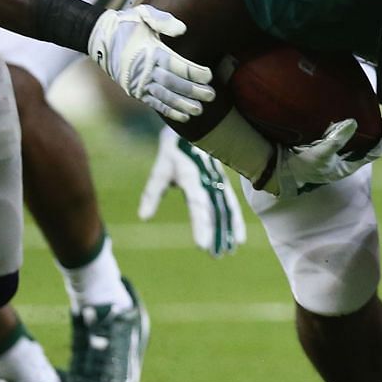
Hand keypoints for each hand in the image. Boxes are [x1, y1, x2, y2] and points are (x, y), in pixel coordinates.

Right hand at [88, 7, 215, 123]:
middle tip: (211, 95)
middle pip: (173, 84)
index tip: (209, 75)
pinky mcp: (135, 91)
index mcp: (150, 50)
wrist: (99, 38)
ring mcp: (138, 82)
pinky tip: (184, 116)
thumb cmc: (127, 24)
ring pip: (164, 97)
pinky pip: (154, 103)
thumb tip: (184, 29)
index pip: (176, 64)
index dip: (193, 72)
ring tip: (200, 110)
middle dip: (193, 91)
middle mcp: (144, 69)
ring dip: (183, 105)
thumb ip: (163, 20)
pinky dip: (169, 111)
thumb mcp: (143, 14)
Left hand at [138, 125, 246, 255]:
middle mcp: (210, 180)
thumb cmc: (174, 150)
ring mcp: (219, 181)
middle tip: (217, 256)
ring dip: (228, 231)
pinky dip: (235, 222)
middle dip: (217, 234)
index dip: (201, 225)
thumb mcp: (160, 171)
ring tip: (229, 251)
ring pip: (226, 209)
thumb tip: (144, 218)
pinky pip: (231, 205)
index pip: (198, 205)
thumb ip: (152, 194)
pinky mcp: (223, 184)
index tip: (202, 245)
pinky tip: (238, 239)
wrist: (195, 126)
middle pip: (216, 211)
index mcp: (193, 177)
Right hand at [261, 114, 381, 195]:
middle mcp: (347, 161)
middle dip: (377, 128)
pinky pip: (344, 135)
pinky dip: (348, 125)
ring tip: (366, 109)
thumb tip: (353, 122)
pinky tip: (346, 114)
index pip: (376, 151)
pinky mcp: (329, 147)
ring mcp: (338, 154)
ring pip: (358, 140)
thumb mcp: (321, 154)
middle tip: (379, 110)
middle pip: (370, 144)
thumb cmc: (303, 166)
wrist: (283, 168)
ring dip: (364, 126)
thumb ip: (337, 140)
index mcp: (350, 166)